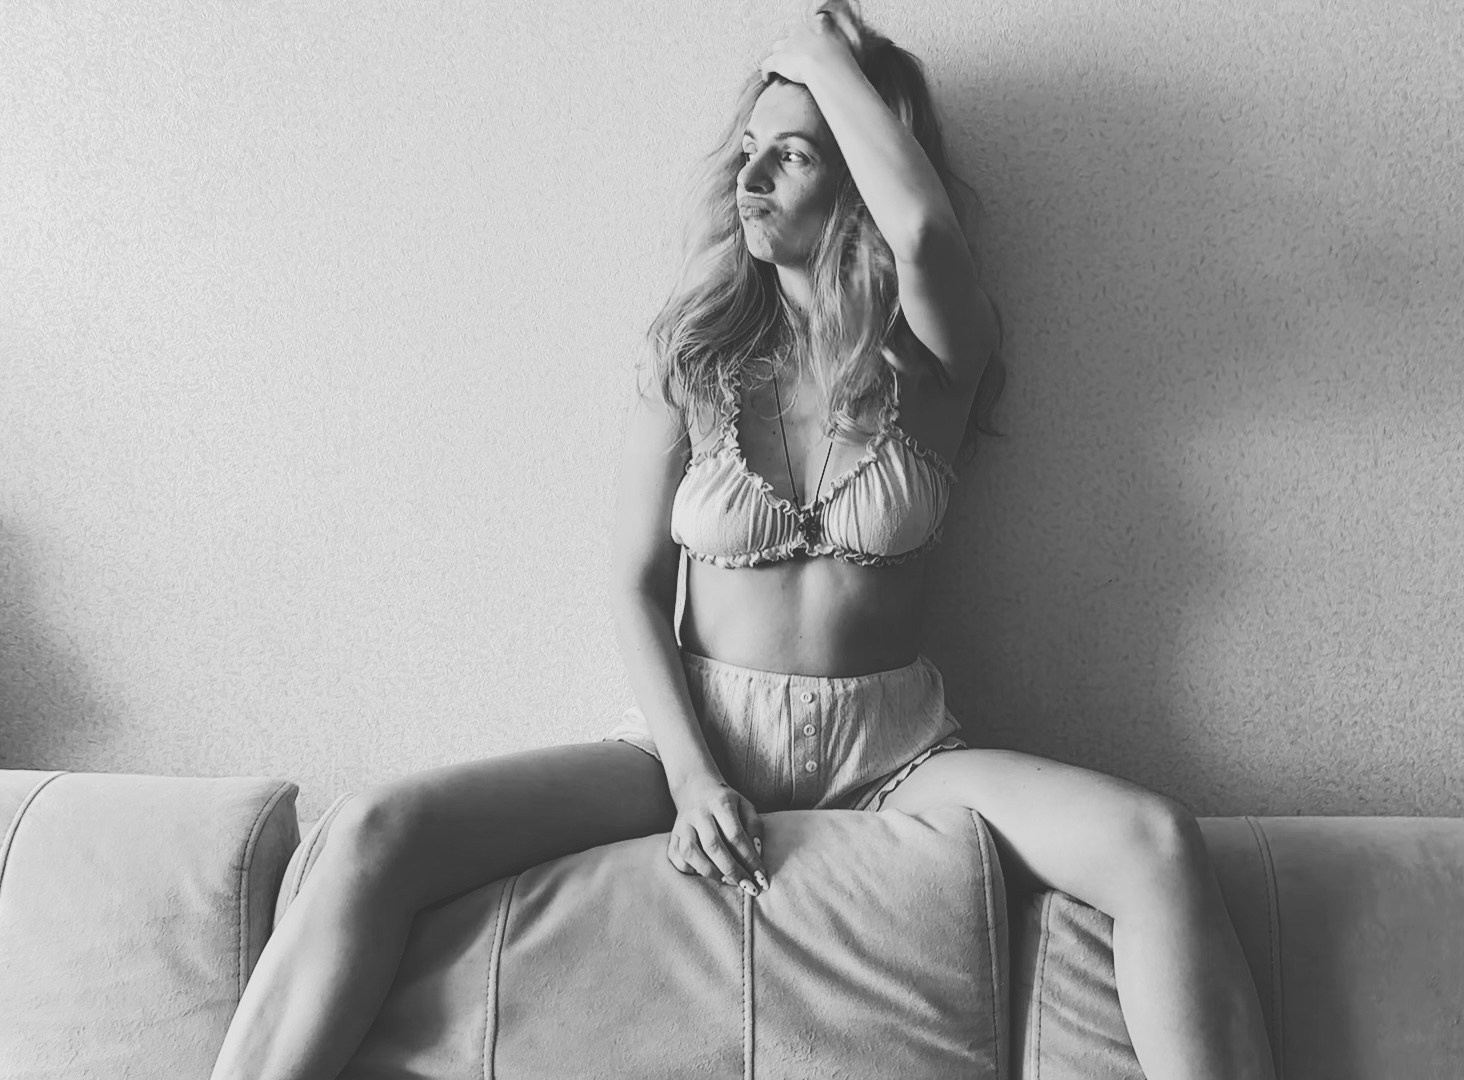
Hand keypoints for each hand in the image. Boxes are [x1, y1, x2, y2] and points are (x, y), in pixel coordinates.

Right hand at [666, 774, 768, 893]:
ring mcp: (682, 824)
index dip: (750, 860)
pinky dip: (690, 869)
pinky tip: (705, 872)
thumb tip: (756, 854)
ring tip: (726, 881)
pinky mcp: (672, 834)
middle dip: (732, 871)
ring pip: (690, 853)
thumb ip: (754, 827)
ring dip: (710, 872)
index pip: (736, 836)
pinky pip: (676, 857)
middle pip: (713, 846)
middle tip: (747, 886)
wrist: (695, 786)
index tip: (761, 878)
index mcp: (721, 803)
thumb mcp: (745, 806)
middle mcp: (699, 813)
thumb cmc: (725, 801)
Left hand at [759, 5, 861, 86]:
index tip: (817, 42)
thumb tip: (865, 44)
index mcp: (819, 25)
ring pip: (778, 46)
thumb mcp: (854, 44)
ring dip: (780, 55)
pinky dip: (766, 71)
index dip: (814, 33)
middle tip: (799, 57)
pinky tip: (768, 79)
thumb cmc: (843, 58)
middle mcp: (801, 31)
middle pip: (794, 34)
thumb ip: (855, 40)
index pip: (815, 22)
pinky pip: (767, 65)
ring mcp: (788, 44)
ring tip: (781, 66)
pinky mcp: (778, 59)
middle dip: (795, 43)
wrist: (826, 64)